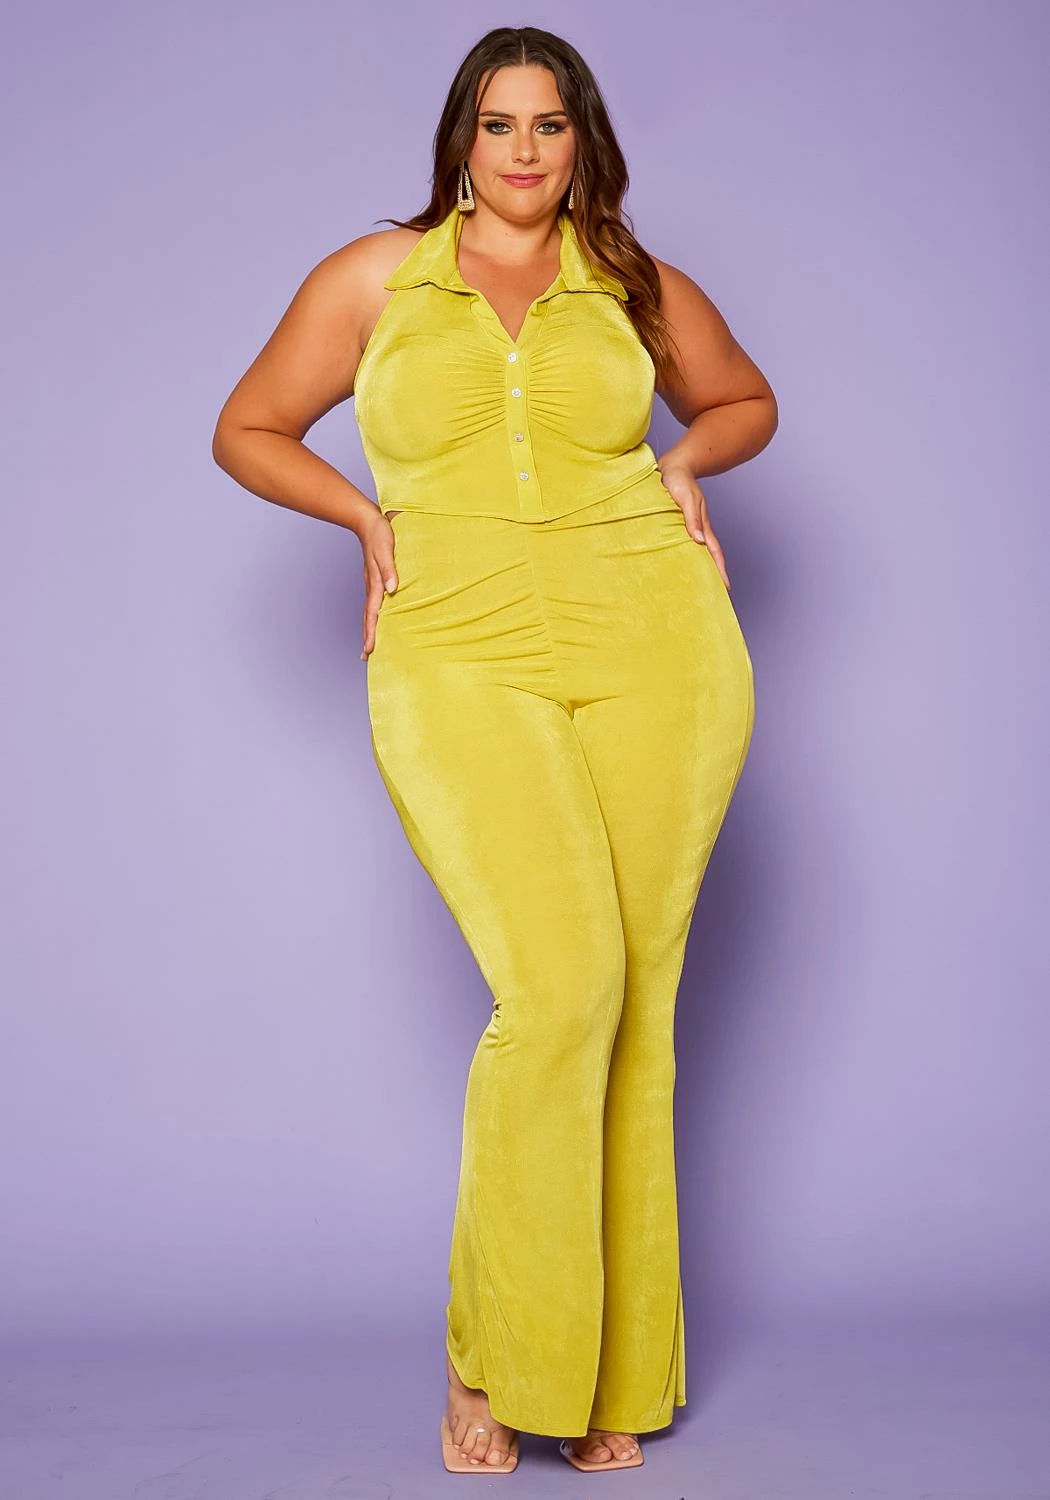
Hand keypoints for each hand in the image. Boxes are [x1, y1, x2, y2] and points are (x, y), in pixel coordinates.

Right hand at [358, 507, 398, 660]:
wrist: (368, 520)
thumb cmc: (379, 533)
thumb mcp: (386, 548)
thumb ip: (389, 569)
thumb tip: (392, 589)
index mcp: (374, 583)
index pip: (373, 614)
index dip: (371, 632)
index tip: (369, 650)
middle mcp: (372, 587)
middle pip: (368, 618)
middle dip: (367, 637)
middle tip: (365, 657)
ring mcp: (372, 584)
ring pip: (370, 612)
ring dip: (369, 629)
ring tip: (368, 645)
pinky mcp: (375, 579)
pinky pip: (374, 603)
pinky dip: (373, 616)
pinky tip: (377, 620)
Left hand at [657, 460, 730, 591]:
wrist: (673, 465)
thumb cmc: (677, 479)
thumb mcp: (684, 498)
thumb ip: (691, 518)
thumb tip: (699, 541)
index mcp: (702, 524)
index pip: (714, 552)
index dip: (720, 570)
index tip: (725, 587)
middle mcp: (699, 526)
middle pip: (711, 554)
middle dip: (716, 573)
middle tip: (717, 592)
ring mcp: (691, 524)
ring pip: (701, 549)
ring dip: (704, 564)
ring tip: (703, 582)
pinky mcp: (682, 521)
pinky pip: (688, 541)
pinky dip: (691, 553)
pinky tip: (685, 560)